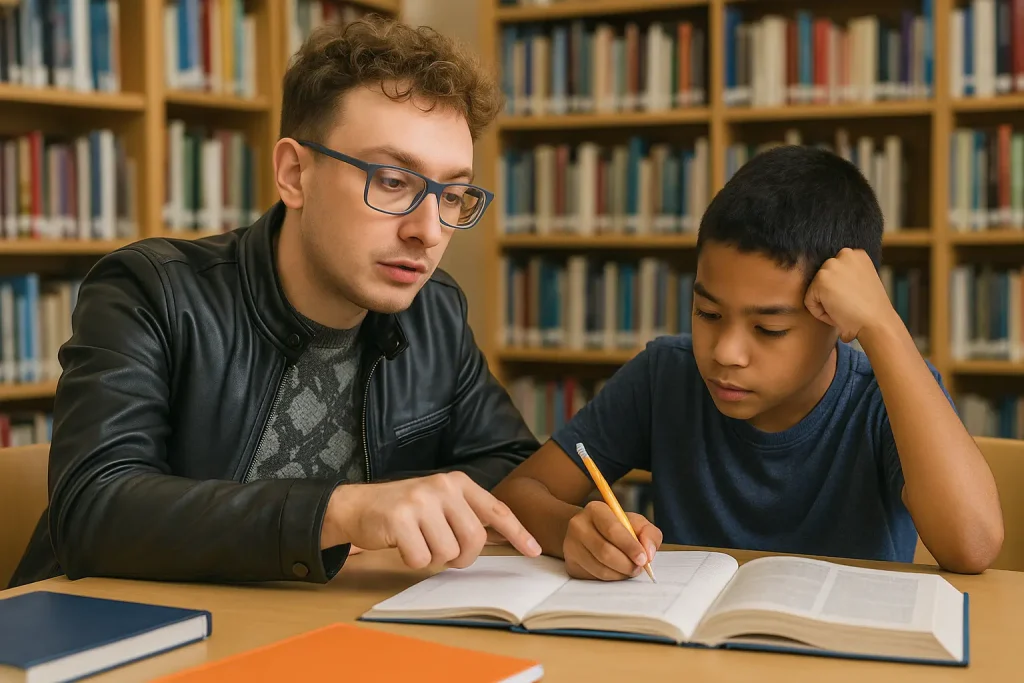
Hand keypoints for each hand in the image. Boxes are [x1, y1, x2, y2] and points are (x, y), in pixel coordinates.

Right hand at [322, 472, 541, 569]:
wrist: (359, 506)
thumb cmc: (406, 511)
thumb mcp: (440, 503)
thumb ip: (467, 515)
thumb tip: (503, 537)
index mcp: (457, 482)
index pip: (495, 510)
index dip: (517, 532)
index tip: (534, 550)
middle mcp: (442, 486)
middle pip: (473, 538)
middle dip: (462, 556)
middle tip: (446, 554)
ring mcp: (421, 500)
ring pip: (447, 552)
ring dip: (434, 558)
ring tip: (419, 542)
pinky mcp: (400, 518)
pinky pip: (421, 558)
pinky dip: (413, 560)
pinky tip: (402, 544)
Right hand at [563, 501, 661, 580]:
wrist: (589, 533)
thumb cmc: (617, 528)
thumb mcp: (636, 523)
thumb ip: (649, 534)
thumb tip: (648, 553)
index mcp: (595, 510)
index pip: (612, 529)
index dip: (630, 546)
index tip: (643, 559)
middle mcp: (578, 525)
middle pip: (605, 552)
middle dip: (627, 564)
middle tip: (639, 568)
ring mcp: (571, 546)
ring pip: (600, 569)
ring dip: (621, 574)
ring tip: (628, 568)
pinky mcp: (571, 565)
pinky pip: (595, 578)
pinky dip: (611, 578)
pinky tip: (615, 571)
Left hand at [804, 248, 900, 342]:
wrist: (876, 323)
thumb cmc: (871, 311)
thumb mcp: (862, 282)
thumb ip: (847, 275)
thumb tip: (830, 281)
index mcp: (857, 254)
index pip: (833, 272)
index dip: (840, 289)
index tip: (853, 298)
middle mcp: (845, 254)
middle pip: (822, 279)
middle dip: (831, 295)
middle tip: (849, 305)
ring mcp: (831, 265)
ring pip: (815, 290)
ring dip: (825, 303)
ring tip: (844, 309)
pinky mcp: (821, 280)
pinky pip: (809, 301)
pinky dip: (819, 312)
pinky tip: (837, 313)